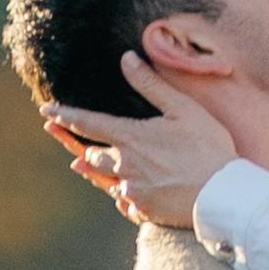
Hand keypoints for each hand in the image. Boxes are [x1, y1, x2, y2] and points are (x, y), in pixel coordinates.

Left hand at [39, 52, 236, 229]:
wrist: (222, 195)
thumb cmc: (208, 148)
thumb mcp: (183, 109)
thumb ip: (151, 85)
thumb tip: (127, 58)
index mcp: (131, 138)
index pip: (87, 124)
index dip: (64, 116)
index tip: (46, 111)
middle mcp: (124, 166)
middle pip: (92, 156)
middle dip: (85, 148)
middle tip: (73, 143)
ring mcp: (131, 191)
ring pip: (105, 180)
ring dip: (98, 171)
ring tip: (87, 164)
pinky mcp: (143, 211)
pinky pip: (123, 201)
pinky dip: (122, 194)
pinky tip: (126, 191)